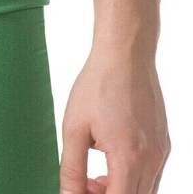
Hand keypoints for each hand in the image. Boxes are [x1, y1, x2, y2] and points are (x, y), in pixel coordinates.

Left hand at [58, 47, 170, 193]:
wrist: (125, 54)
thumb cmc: (98, 85)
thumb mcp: (74, 127)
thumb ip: (72, 169)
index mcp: (128, 158)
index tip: (81, 189)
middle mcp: (152, 159)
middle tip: (85, 183)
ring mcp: (161, 152)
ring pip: (145, 191)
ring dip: (121, 190)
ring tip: (96, 173)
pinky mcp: (164, 143)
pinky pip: (151, 174)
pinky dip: (132, 177)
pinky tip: (112, 159)